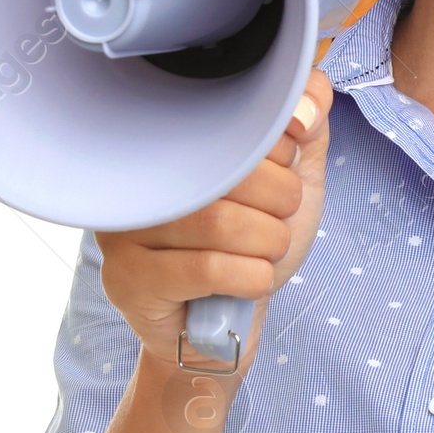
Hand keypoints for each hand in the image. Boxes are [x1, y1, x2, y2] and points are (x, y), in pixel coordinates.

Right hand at [95, 66, 334, 370]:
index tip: (281, 179)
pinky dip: (252, 277)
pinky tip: (254, 281)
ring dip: (269, 243)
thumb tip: (302, 107)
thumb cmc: (253, 243)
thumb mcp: (293, 178)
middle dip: (281, 203)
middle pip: (229, 171)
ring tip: (268, 251)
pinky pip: (207, 269)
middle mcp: (137, 173)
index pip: (236, 119)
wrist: (223, 325)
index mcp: (172, 137)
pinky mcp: (127, 277)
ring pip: (219, 222)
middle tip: (278, 223)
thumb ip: (308, 126)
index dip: (281, 155)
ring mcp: (124, 225)